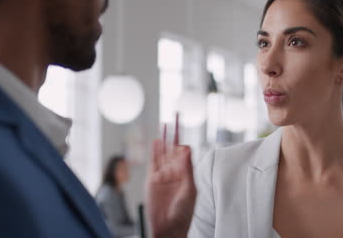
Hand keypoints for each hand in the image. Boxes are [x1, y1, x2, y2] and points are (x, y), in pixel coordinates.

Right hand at [147, 116, 196, 237]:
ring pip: (163, 152)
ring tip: (165, 124)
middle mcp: (175, 171)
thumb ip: (187, 168)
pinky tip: (156, 141)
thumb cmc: (183, 212)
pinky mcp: (152, 179)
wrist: (169, 226)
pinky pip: (153, 161)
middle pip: (174, 148)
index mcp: (186, 173)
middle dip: (175, 133)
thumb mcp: (189, 189)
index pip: (185, 152)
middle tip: (176, 117)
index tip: (185, 129)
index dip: (184, 140)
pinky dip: (154, 151)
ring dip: (164, 139)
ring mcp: (163, 174)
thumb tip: (187, 149)